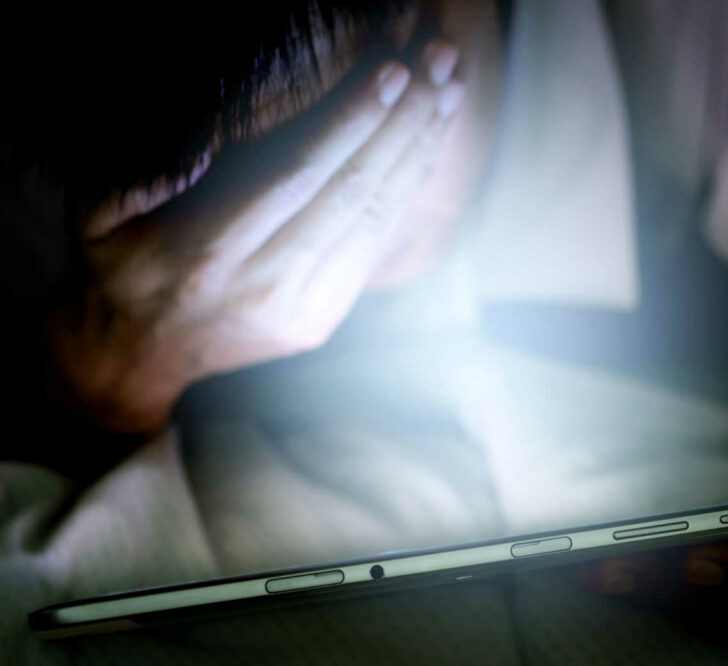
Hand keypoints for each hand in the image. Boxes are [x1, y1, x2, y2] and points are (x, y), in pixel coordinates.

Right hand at [45, 40, 465, 433]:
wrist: (137, 355)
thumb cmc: (118, 265)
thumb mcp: (94, 215)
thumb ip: (135, 178)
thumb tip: (203, 148)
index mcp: (206, 252)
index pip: (296, 174)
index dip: (350, 121)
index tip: (392, 71)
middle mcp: (262, 285)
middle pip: (352, 192)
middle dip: (405, 122)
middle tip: (442, 64)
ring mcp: (298, 309)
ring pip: (374, 218)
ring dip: (419, 150)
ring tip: (450, 92)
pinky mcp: (321, 320)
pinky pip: (374, 245)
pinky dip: (405, 190)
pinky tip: (426, 145)